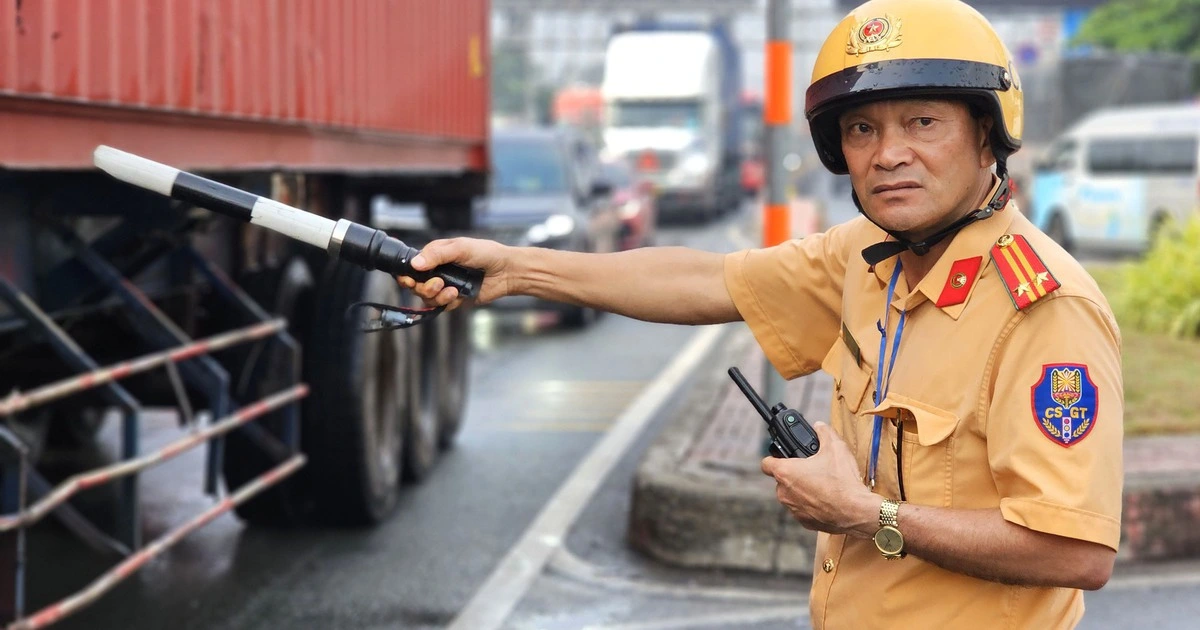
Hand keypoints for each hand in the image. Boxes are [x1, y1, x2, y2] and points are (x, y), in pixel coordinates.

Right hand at [396, 237, 513, 308]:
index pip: (412, 267)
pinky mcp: (454, 299)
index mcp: (435, 256)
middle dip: (423, 287)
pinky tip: (457, 295)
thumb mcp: (460, 248)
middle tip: (438, 284)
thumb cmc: (486, 253)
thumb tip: (415, 263)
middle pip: (416, 285)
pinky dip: (446, 302)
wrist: (506, 271)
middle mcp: (438, 271)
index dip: (407, 275)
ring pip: (427, 298)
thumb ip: (437, 254)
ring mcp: (445, 286)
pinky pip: (441, 306)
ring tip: (451, 290)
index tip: (409, 279)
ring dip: (436, 296)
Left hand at [760, 422, 877, 536]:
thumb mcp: (836, 448)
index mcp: (786, 473)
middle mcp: (784, 492)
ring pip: (792, 495)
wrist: (856, 511)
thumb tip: (820, 427)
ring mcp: (793, 509)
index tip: (782, 457)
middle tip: (811, 469)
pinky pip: (802, 509)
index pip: (766, 463)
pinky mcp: (804, 522)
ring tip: (821, 484)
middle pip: (781, 479)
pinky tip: (826, 499)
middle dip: (794, 474)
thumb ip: (824, 433)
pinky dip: (811, 504)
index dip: (773, 458)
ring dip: (802, 490)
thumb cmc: (843, 481)